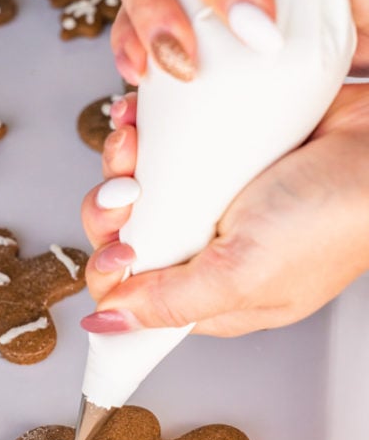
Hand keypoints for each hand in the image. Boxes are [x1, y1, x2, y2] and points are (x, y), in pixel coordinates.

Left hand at [81, 85, 368, 335]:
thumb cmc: (331, 218)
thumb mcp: (243, 274)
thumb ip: (173, 302)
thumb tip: (108, 323)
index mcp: (211, 293)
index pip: (134, 295)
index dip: (111, 272)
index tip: (120, 247)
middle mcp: (205, 248)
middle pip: (124, 235)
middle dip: (109, 208)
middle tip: (128, 189)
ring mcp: (209, 197)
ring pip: (136, 185)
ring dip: (120, 162)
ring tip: (133, 141)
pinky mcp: (215, 153)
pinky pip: (161, 144)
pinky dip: (142, 130)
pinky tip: (138, 116)